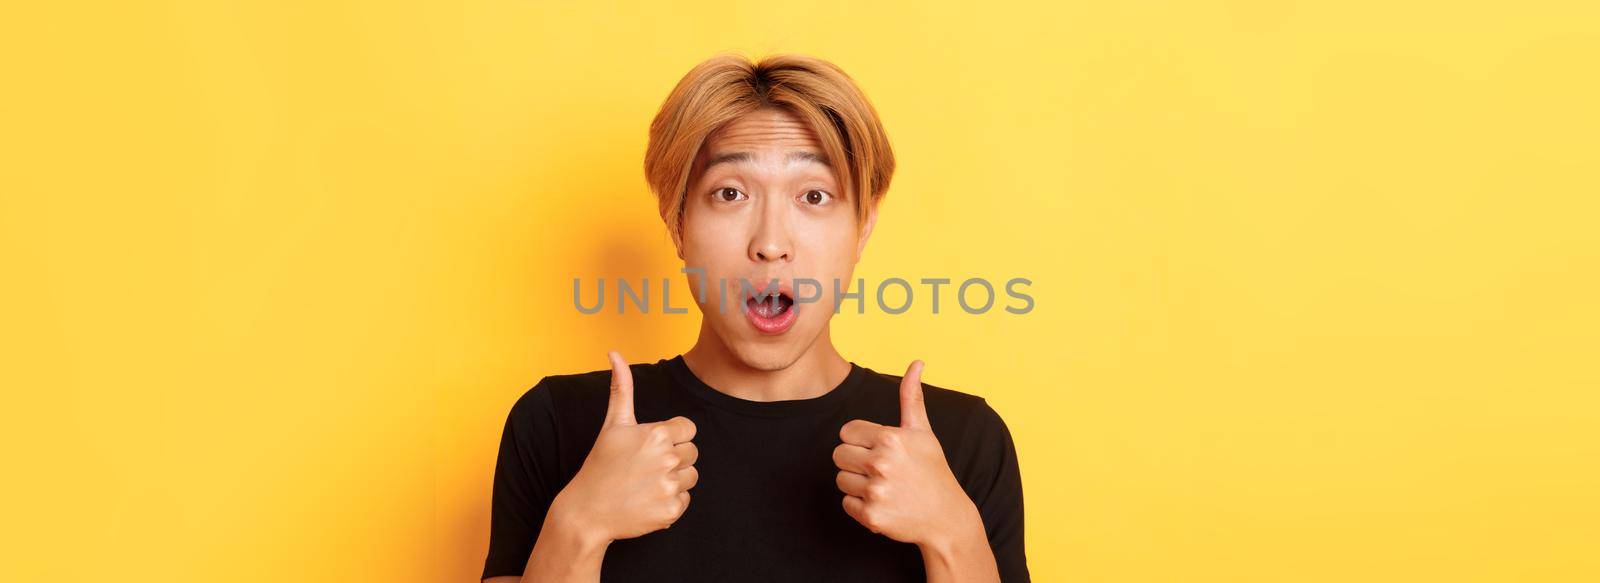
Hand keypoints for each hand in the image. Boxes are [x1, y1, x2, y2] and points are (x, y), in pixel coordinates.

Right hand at [550, 351, 699, 542]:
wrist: (586, 511)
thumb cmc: (601, 465)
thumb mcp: (613, 425)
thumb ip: (622, 388)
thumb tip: (614, 352)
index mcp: (656, 434)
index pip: (688, 429)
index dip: (671, 436)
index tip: (650, 447)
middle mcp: (667, 458)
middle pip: (693, 452)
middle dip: (674, 458)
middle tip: (645, 467)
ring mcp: (669, 486)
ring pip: (692, 476)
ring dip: (674, 480)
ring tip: (646, 483)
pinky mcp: (671, 510)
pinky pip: (685, 500)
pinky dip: (670, 502)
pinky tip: (647, 500)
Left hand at [833, 360, 983, 547]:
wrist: (947, 518)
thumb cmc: (933, 471)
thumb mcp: (923, 432)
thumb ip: (911, 397)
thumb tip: (916, 363)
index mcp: (890, 438)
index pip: (846, 432)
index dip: (860, 440)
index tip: (879, 449)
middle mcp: (881, 463)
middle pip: (838, 455)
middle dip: (855, 461)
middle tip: (880, 469)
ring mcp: (875, 491)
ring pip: (841, 479)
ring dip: (857, 484)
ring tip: (884, 486)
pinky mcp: (871, 516)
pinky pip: (846, 503)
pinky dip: (861, 506)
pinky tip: (883, 503)